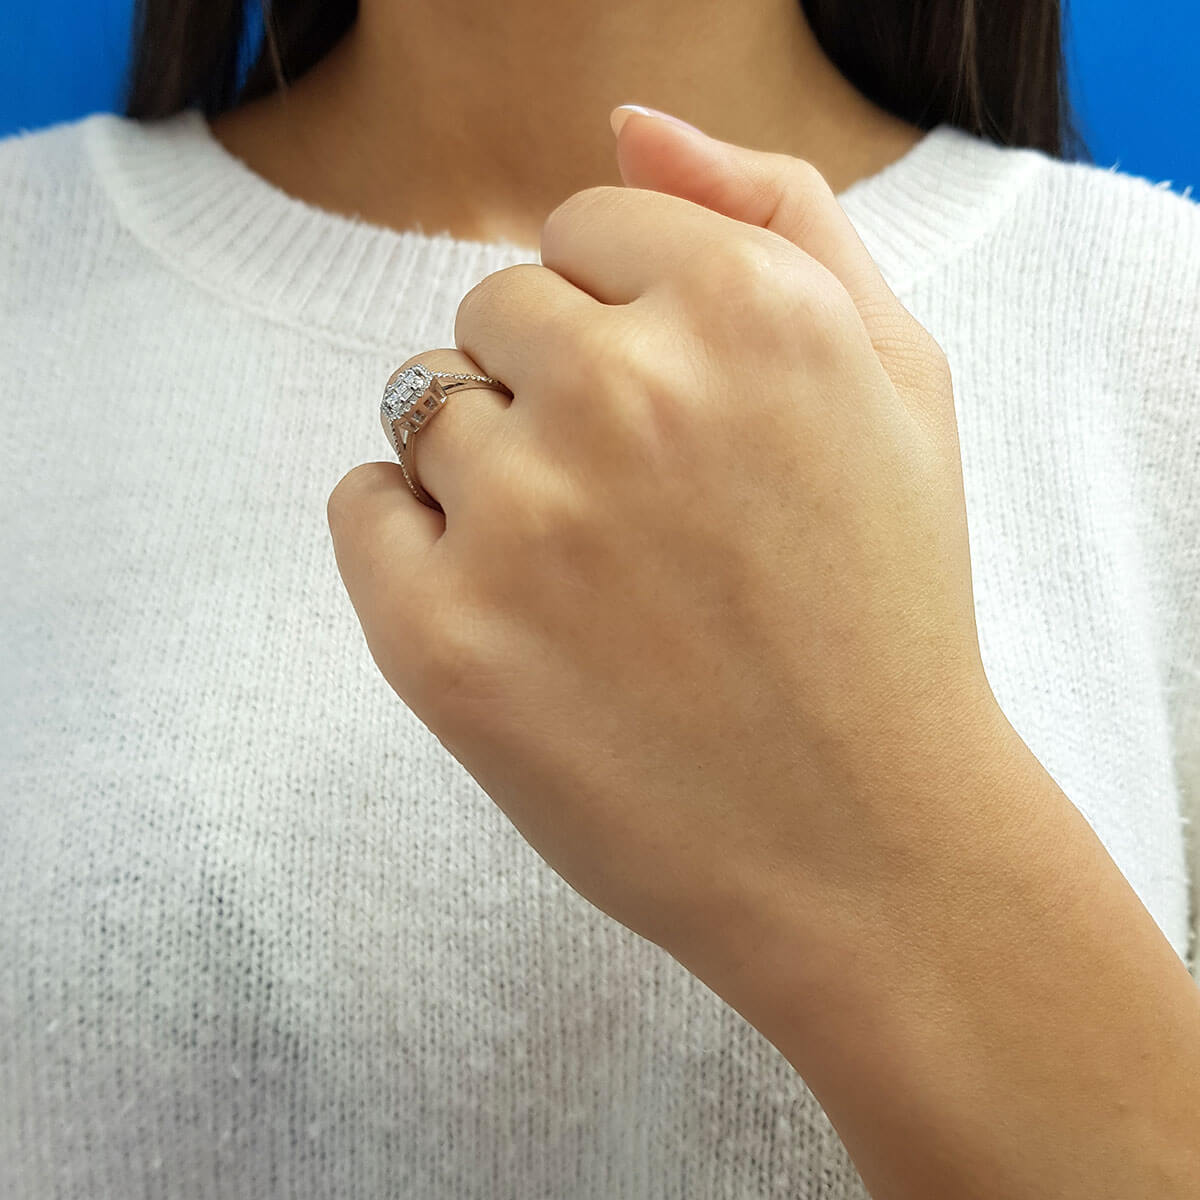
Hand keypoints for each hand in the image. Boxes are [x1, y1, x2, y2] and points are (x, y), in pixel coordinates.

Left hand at [327, 107, 1010, 994]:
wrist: (866, 842)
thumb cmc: (886, 606)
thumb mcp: (897, 374)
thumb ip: (778, 214)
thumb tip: (628, 127)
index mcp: (747, 307)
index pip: (584, 226)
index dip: (625, 320)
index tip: (672, 415)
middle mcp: (628, 391)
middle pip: (494, 309)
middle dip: (554, 387)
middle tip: (639, 512)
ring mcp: (523, 518)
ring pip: (425, 405)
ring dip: (489, 467)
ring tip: (589, 577)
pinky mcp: (440, 638)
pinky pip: (361, 505)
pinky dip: (411, 540)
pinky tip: (509, 609)